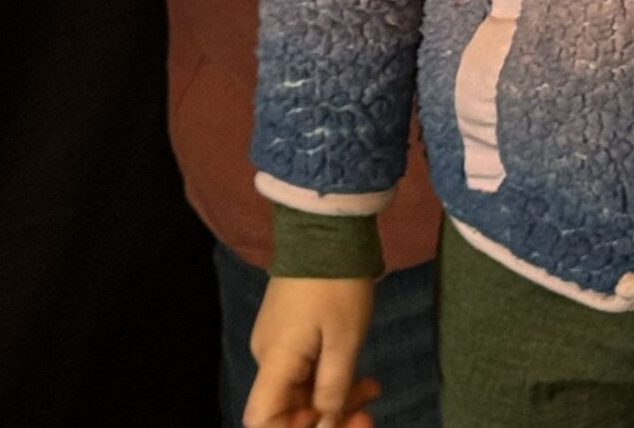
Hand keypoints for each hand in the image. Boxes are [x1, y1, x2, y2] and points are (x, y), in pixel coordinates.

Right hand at [243, 275, 377, 427]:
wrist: (328, 226)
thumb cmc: (336, 283)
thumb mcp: (345, 339)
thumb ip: (333, 387)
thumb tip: (324, 424)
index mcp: (274, 361)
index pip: (261, 420)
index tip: (328, 426)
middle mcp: (268, 356)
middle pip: (287, 408)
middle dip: (326, 418)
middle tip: (368, 415)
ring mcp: (279, 341)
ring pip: (301, 389)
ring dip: (334, 398)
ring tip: (373, 390)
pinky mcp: (291, 328)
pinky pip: (305, 368)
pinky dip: (331, 378)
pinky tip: (361, 377)